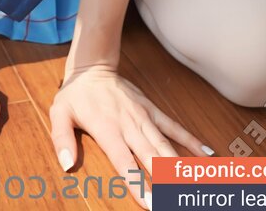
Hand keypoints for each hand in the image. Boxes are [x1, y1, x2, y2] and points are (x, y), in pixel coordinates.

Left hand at [49, 64, 210, 209]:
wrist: (93, 67)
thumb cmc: (75, 95)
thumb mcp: (59, 114)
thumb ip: (62, 140)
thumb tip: (66, 165)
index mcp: (108, 130)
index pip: (125, 164)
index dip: (139, 185)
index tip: (152, 205)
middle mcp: (130, 125)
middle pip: (152, 158)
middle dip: (167, 181)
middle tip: (181, 199)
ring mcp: (143, 117)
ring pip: (166, 145)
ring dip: (182, 166)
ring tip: (198, 183)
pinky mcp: (151, 109)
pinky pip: (173, 126)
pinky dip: (190, 140)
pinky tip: (206, 154)